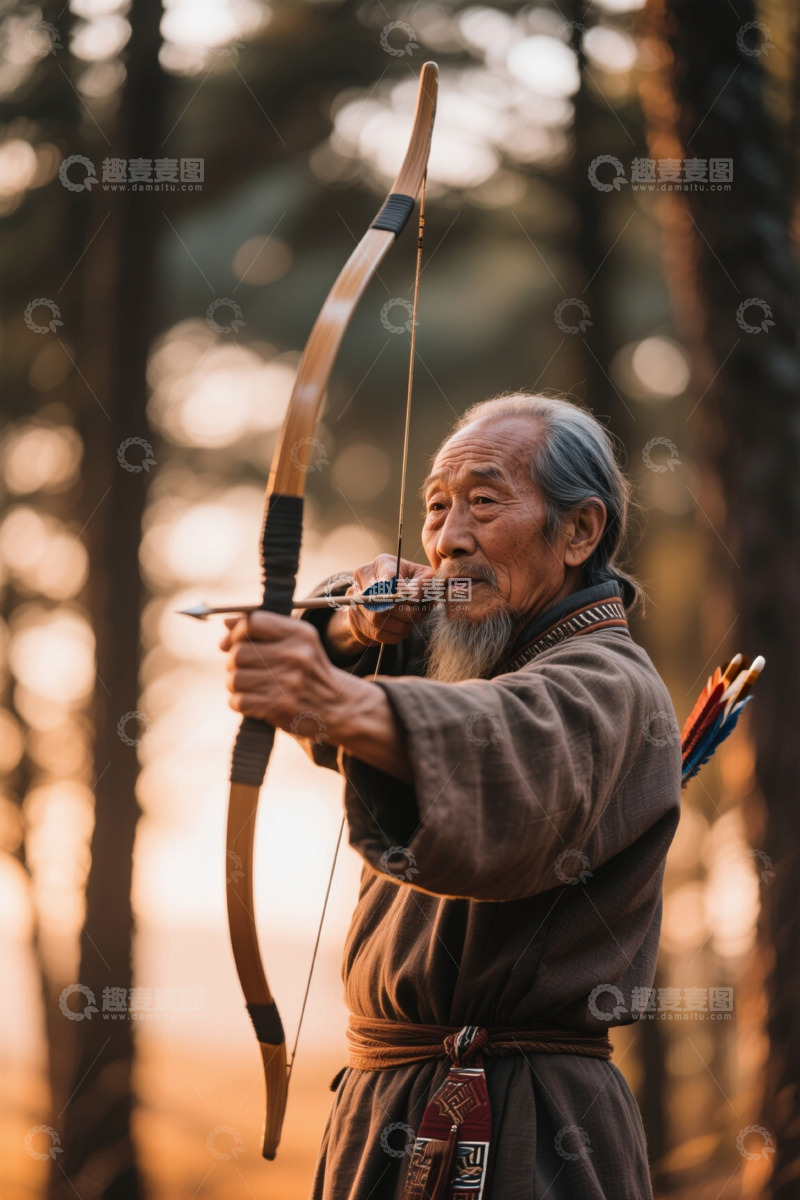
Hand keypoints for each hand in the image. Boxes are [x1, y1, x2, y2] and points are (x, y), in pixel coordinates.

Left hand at [221, 611, 341, 735]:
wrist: (339, 707)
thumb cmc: (311, 672)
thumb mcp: (298, 643)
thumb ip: (264, 629)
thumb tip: (226, 621)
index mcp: (300, 634)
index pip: (253, 622)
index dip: (235, 633)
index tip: (231, 644)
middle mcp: (295, 655)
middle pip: (238, 652)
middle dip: (234, 663)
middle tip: (244, 670)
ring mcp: (287, 682)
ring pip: (235, 678)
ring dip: (235, 685)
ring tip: (248, 687)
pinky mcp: (279, 706)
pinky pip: (238, 701)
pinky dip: (239, 703)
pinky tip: (253, 702)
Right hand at [331, 554, 434, 651]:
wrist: (389, 595)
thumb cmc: (410, 582)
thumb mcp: (421, 576)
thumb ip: (422, 583)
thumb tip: (412, 597)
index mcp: (381, 564)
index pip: (387, 578)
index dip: (402, 593)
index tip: (414, 600)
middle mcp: (363, 580)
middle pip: (380, 601)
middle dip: (404, 613)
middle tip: (417, 615)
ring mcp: (355, 600)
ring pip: (377, 620)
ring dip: (399, 626)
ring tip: (411, 624)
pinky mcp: (355, 619)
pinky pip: (374, 633)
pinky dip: (392, 636)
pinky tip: (402, 631)